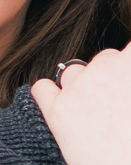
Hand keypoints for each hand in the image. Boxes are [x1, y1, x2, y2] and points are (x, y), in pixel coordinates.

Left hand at [32, 45, 130, 164]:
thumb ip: (127, 84)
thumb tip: (121, 96)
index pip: (126, 51)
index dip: (124, 68)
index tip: (123, 87)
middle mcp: (106, 68)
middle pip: (103, 60)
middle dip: (105, 78)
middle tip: (113, 106)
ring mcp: (80, 88)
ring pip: (72, 72)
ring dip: (78, 86)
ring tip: (88, 112)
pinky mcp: (58, 111)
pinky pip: (42, 89)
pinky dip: (47, 94)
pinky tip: (56, 106)